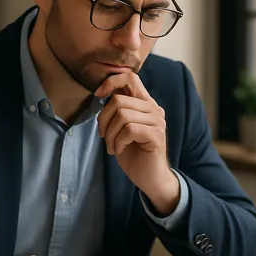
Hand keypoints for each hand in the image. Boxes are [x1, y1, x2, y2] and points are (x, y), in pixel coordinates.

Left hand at [95, 72, 179, 215]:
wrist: (149, 178)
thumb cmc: (133, 153)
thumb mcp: (121, 128)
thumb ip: (117, 110)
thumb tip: (102, 93)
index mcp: (145, 103)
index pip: (130, 77)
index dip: (110, 82)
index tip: (98, 95)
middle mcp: (154, 109)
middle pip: (119, 99)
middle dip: (104, 119)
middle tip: (104, 136)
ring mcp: (157, 121)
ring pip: (122, 115)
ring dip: (110, 134)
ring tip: (112, 146)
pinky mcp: (156, 135)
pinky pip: (129, 130)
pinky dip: (118, 142)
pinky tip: (119, 150)